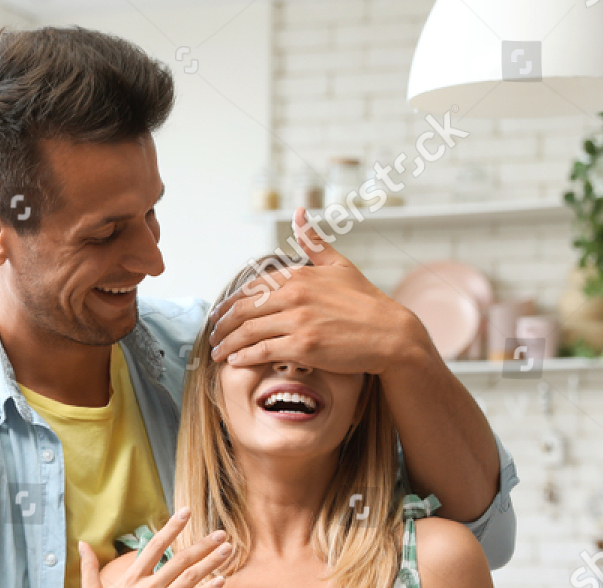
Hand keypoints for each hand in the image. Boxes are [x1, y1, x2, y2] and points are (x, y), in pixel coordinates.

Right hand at [73, 507, 229, 587]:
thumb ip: (89, 568)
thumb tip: (82, 544)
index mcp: (129, 579)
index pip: (155, 546)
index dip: (172, 528)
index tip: (186, 513)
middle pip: (180, 560)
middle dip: (203, 545)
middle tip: (221, 534)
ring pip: (190, 578)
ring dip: (211, 563)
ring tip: (227, 550)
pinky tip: (221, 581)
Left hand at [206, 208, 435, 376]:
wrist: (391, 334)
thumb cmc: (365, 301)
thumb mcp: (339, 264)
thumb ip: (313, 241)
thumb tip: (299, 211)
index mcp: (298, 276)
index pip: (250, 289)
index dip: (229, 304)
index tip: (218, 316)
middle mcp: (294, 295)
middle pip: (242, 311)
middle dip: (221, 326)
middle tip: (212, 336)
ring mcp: (298, 321)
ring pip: (247, 332)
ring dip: (227, 344)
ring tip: (217, 353)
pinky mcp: (303, 346)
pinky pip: (262, 351)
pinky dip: (243, 357)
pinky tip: (235, 361)